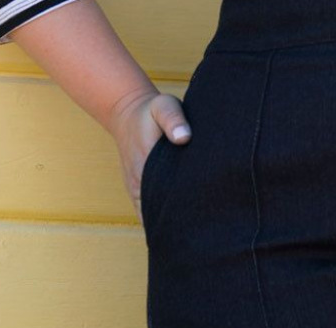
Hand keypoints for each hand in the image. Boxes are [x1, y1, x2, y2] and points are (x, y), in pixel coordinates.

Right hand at [107, 89, 191, 223]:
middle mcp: (139, 184)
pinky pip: (147, 212)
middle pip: (160, 213)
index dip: (182, 211)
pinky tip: (181, 225)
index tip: (201, 217)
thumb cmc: (151, 111)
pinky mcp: (138, 189)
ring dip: (171, 222)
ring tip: (198, 230)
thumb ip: (173, 119)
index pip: (163, 200)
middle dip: (180, 222)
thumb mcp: (163, 106)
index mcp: (146, 167)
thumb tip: (184, 137)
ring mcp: (137, 189)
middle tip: (206, 227)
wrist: (129, 112)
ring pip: (153, 216)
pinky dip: (161, 219)